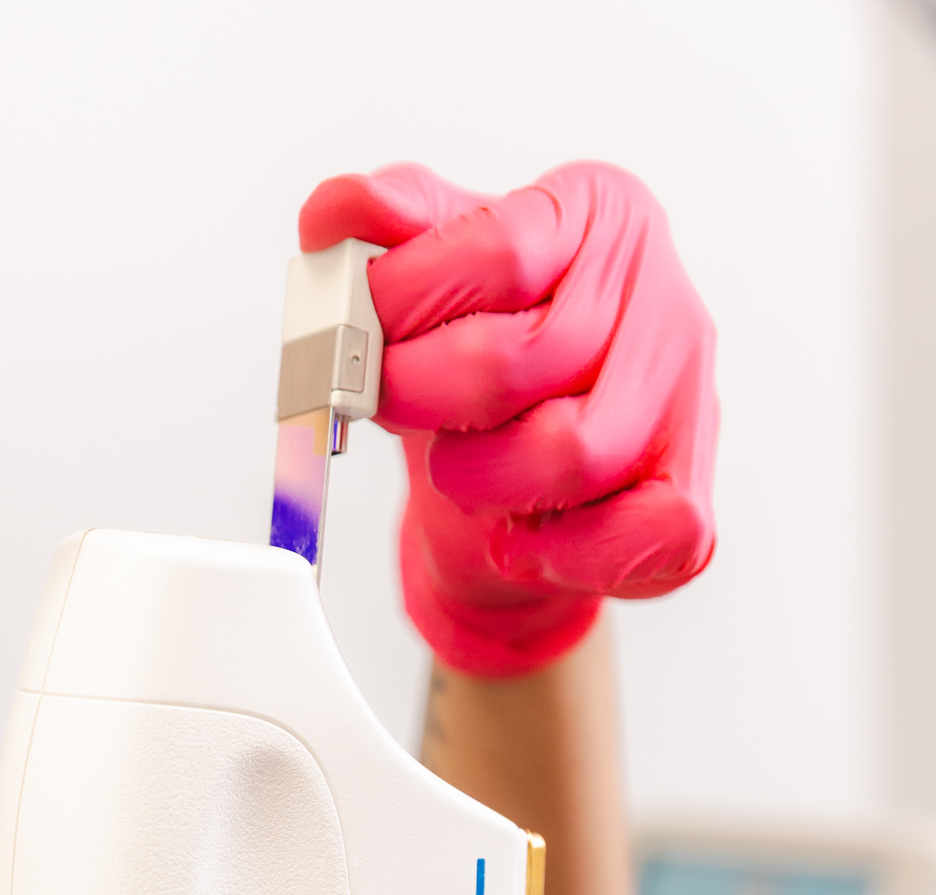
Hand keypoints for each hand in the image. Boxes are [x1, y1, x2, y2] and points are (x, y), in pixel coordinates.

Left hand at [300, 161, 718, 675]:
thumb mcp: (430, 280)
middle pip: (521, 360)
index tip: (354, 330)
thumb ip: (386, 234)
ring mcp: (687, 403)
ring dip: (482, 477)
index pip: (499, 250)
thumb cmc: (485, 370)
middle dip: (422, 394)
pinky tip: (518, 537)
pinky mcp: (690, 503)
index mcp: (601, 216)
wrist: (526, 484)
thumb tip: (336, 212)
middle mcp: (661, 300)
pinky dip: (555, 551)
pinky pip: (630, 537)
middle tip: (383, 404)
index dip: (404, 300)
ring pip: (570, 453)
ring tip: (460, 469)